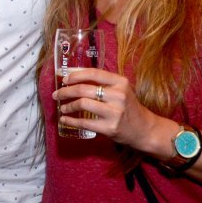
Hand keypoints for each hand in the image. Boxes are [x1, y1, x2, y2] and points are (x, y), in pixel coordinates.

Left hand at [52, 68, 171, 157]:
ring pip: (82, 104)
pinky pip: (84, 123)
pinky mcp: (109, 128)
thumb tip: (72, 75)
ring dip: (68, 106)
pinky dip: (71, 121)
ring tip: (62, 108)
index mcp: (120, 82)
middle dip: (66, 91)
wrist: (144, 129)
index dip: (75, 75)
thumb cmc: (128, 106)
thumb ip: (101, 82)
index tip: (64, 79)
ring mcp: (114, 112)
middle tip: (57, 94)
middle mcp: (118, 95)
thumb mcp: (120, 90)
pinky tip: (65, 120)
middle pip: (84, 89)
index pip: (93, 73)